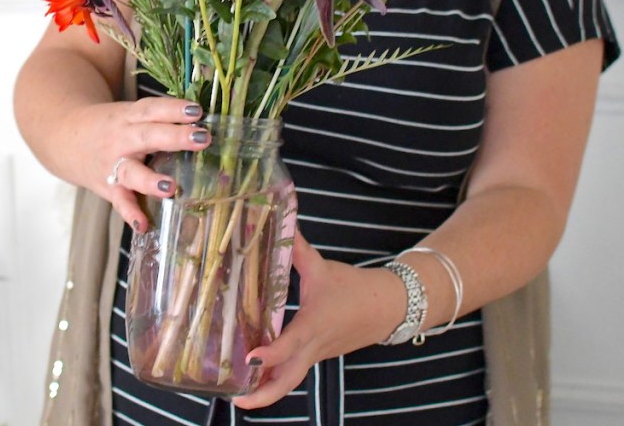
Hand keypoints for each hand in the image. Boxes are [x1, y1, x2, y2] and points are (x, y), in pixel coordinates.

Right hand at [79, 97, 209, 231]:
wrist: (66, 138)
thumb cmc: (113, 126)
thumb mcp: (131, 114)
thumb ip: (160, 119)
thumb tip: (204, 122)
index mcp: (129, 116)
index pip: (152, 109)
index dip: (173, 108)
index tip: (197, 110)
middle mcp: (121, 139)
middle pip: (147, 136)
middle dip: (174, 137)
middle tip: (201, 138)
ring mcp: (113, 165)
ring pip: (131, 172)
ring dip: (150, 180)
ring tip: (170, 187)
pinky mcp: (108, 188)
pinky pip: (119, 201)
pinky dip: (130, 213)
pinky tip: (143, 225)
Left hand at [232, 231, 403, 409]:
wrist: (387, 307)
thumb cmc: (353, 288)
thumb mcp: (322, 267)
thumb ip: (299, 249)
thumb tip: (282, 224)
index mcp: (314, 324)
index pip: (290, 344)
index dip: (270, 354)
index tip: (250, 358)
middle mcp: (313, 346)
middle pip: (288, 380)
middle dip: (263, 395)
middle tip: (237, 399)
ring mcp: (316, 355)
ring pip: (291, 380)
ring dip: (266, 390)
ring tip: (239, 394)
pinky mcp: (317, 356)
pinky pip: (295, 372)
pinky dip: (276, 378)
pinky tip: (257, 375)